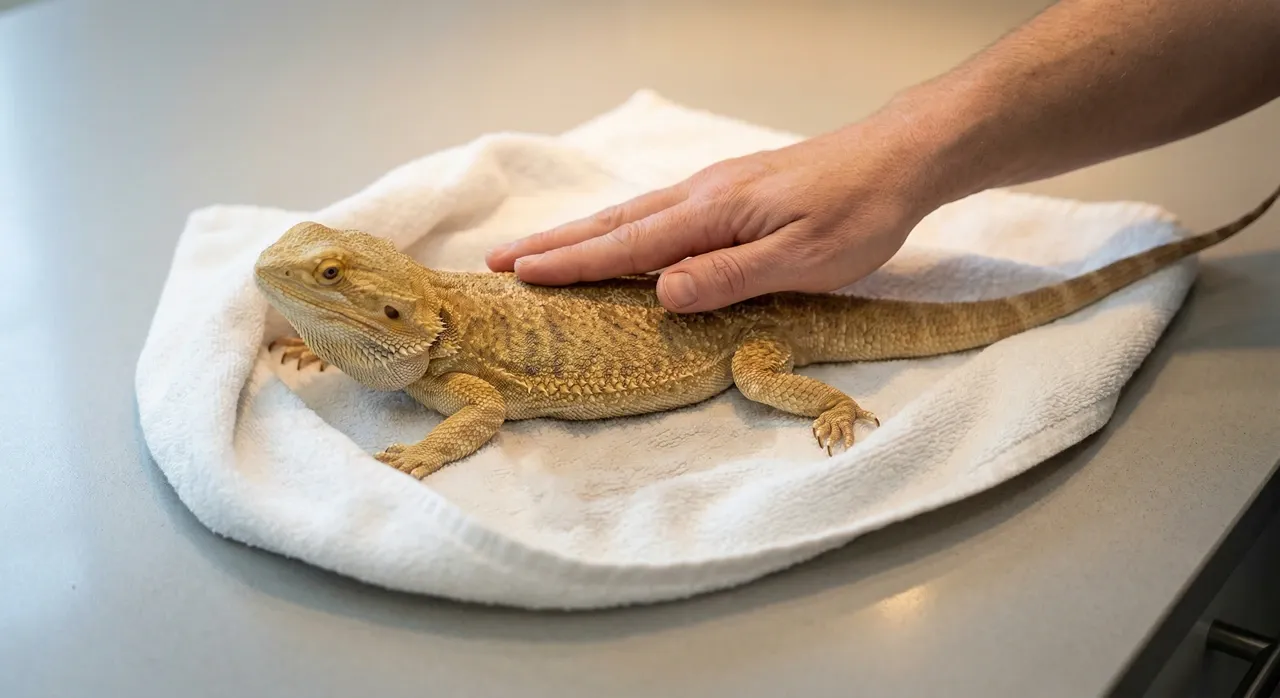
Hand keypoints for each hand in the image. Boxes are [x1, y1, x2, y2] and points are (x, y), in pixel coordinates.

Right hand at [485, 123, 946, 312]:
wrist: (897, 159)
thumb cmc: (858, 212)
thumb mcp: (802, 259)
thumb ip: (730, 277)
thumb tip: (661, 293)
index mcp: (713, 213)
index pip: (627, 245)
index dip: (572, 264)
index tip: (519, 275)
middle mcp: (701, 195)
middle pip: (613, 224)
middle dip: (553, 245)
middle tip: (497, 261)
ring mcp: (713, 189)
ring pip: (631, 216)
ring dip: (579, 236)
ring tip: (536, 253)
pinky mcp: (729, 192)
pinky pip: (657, 214)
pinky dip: (617, 229)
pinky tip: (613, 240)